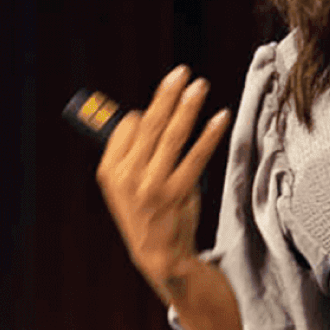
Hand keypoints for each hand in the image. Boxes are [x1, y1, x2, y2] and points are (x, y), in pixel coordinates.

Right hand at [95, 65, 231, 297]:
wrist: (159, 256)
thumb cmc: (146, 214)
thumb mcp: (124, 187)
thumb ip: (132, 154)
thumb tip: (149, 114)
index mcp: (110, 171)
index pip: (128, 127)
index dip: (145, 114)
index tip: (161, 103)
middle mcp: (128, 177)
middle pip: (150, 125)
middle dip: (167, 94)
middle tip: (181, 72)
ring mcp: (152, 185)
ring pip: (172, 136)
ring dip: (187, 106)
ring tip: (199, 86)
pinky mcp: (177, 193)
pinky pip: (196, 156)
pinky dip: (209, 134)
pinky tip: (219, 117)